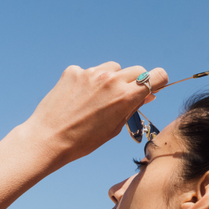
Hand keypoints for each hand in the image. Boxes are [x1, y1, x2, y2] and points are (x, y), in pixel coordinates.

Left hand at [23, 62, 167, 165]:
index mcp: (126, 96)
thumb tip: (147, 95)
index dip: (158, 81)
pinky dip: (91, 82)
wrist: (49, 138)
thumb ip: (132, 108)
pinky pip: (91, 72)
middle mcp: (110, 80)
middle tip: (127, 97)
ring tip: (100, 100)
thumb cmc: (84, 140)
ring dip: (113, 80)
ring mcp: (91, 73)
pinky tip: (81, 99)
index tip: (155, 87)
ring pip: (113, 68)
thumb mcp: (115, 128)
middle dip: (136, 82)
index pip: (156, 76)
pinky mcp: (74, 71)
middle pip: (137, 70)